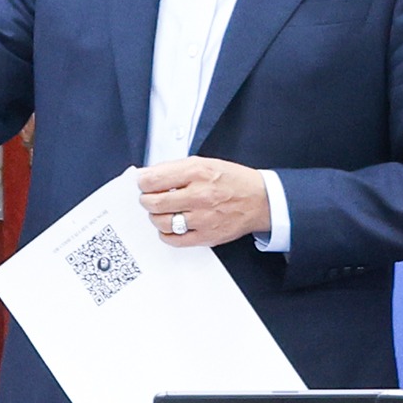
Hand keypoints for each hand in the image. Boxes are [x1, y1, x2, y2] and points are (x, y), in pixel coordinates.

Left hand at [137, 157, 270, 247]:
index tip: (142, 183)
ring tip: (161, 211)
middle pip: (154, 202)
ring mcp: (203, 218)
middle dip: (146, 199)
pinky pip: (174, 239)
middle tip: (148, 197)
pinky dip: (166, 233)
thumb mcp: (205, 163)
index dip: (143, 181)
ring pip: (161, 221)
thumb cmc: (233, 180)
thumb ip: (176, 168)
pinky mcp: (206, 236)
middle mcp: (200, 195)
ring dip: (155, 216)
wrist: (260, 200)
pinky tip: (170, 225)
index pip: (154, 179)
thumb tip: (149, 175)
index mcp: (198, 172)